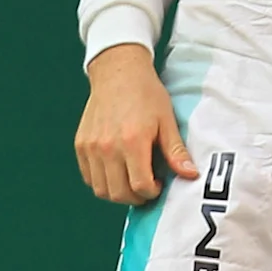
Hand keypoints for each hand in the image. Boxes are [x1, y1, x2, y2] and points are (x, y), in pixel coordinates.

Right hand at [74, 45, 194, 204]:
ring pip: (100, 189)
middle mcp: (107, 147)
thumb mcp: (167, 121)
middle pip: (119, 193)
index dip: (153, 192)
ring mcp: (90, 147)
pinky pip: (88, 177)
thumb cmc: (146, 95)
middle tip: (147, 187)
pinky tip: (117, 171)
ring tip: (132, 180)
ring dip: (118, 192)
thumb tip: (191, 174)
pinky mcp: (81, 145)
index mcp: (132, 142)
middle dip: (136, 197)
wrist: (119, 73)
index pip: (140, 186)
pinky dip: (102, 182)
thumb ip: (176, 151)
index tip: (159, 184)